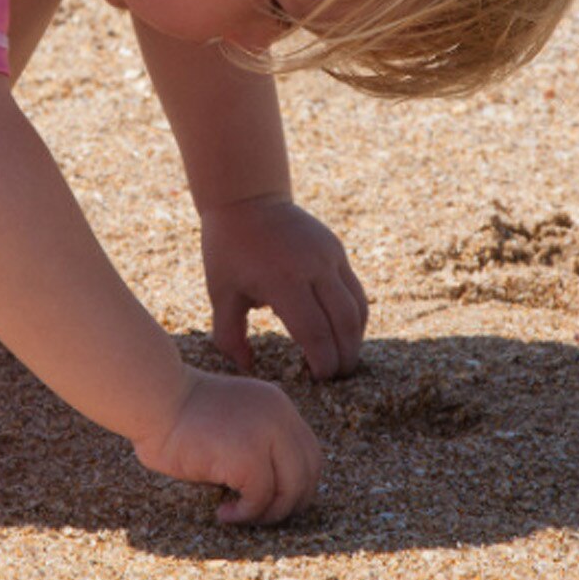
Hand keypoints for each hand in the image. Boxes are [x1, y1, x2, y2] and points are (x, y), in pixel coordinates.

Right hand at [133, 371, 321, 523]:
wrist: (156, 400)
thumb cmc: (180, 415)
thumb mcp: (234, 420)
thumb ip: (257, 441)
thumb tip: (272, 490)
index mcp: (277, 406)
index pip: (309, 452)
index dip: (298, 484)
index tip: (273, 501)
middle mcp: (279, 417)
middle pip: (309, 472)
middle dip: (290, 503)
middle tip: (260, 517)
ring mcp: (267, 434)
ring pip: (291, 488)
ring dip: (268, 513)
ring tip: (240, 516)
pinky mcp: (248, 456)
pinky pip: (260, 497)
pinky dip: (245, 514)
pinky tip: (224, 513)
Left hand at [200, 198, 368, 379]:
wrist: (247, 199)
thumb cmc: (228, 250)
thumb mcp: (221, 294)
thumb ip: (230, 336)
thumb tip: (246, 368)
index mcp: (283, 281)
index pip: (315, 333)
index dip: (322, 362)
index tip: (318, 380)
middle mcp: (313, 267)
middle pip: (344, 323)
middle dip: (344, 356)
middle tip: (337, 378)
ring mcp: (329, 256)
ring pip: (357, 306)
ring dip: (355, 337)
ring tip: (344, 359)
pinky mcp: (336, 249)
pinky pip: (354, 289)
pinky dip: (354, 315)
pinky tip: (344, 332)